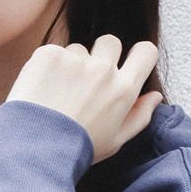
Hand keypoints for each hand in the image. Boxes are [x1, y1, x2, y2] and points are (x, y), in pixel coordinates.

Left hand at [6, 36, 161, 163]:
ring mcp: (75, 59)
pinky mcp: (49, 55)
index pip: (146, 52)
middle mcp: (103, 69)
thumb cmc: (77, 149)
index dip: (139, 55)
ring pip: (78, 49)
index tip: (129, 62)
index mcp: (123, 89)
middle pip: (111, 42)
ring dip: (71, 64)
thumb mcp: (116, 140)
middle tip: (86, 81)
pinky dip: (49, 67)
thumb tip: (155, 96)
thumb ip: (140, 115)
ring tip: (58, 93)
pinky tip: (42, 90)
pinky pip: (54, 52)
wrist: (35, 149)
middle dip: (102, 55)